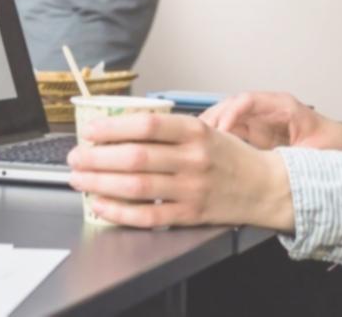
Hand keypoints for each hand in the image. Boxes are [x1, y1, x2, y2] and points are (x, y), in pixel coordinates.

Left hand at [67, 112, 293, 230]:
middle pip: (135, 157)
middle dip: (97, 157)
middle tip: (75, 157)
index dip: (113, 128)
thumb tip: (119, 128)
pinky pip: (148, 216)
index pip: (146, 125)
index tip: (90, 130)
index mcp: (195, 132)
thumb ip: (167, 130)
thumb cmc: (230, 156)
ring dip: (101, 182)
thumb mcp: (205, 130)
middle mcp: (193, 160)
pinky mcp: (190, 215)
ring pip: (137, 186)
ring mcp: (192, 189)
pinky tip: (101, 205)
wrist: (266, 187)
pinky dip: (120, 211)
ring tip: (80, 179)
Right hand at [200, 91, 341, 150]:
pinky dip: (219, 138)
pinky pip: (233, 130)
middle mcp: (269, 110)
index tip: (220, 130)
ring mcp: (263, 121)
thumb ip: (293, 155)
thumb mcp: (316, 151)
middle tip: (198, 137)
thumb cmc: (336, 148)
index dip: (230, 113)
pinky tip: (209, 150)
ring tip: (197, 144)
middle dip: (213, 118)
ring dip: (212, 128)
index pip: (248, 100)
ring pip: (228, 117)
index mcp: (284, 107)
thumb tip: (272, 165)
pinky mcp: (259, 134)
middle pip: (232, 106)